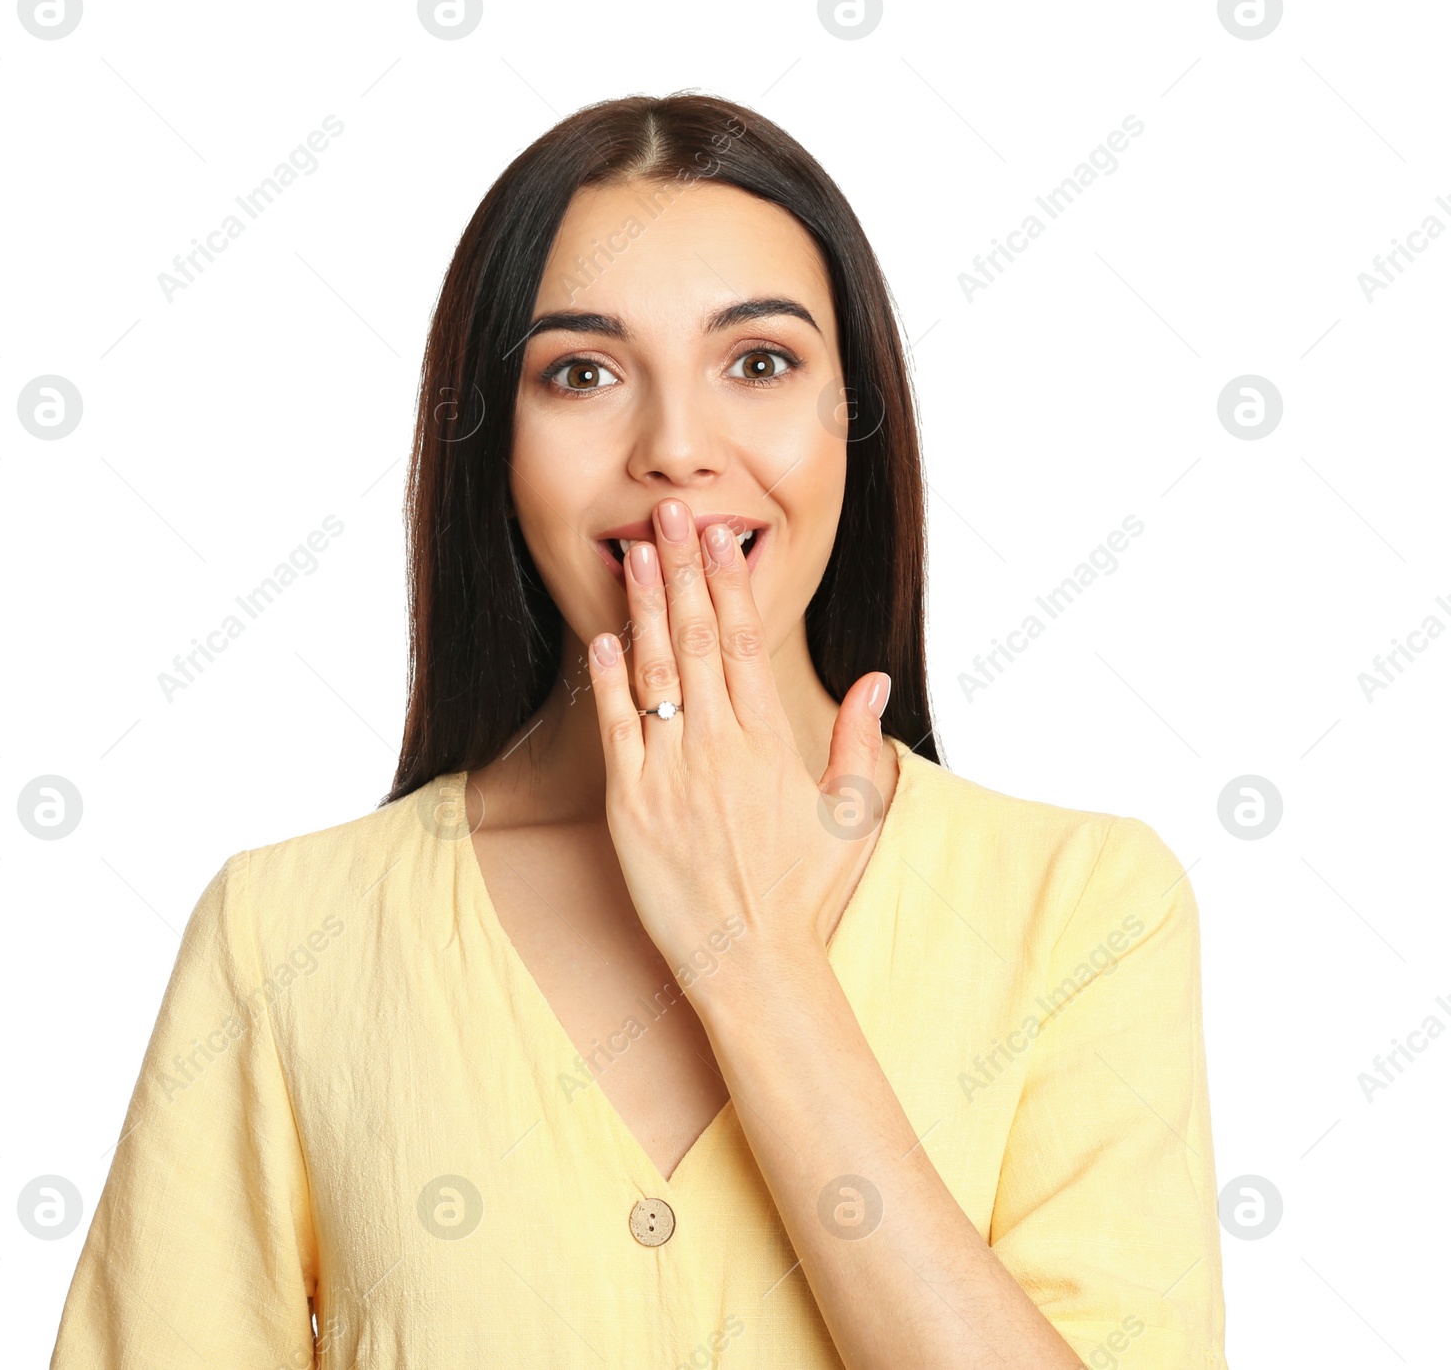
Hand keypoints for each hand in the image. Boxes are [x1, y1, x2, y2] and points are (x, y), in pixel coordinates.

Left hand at [586, 497, 891, 998]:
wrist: (750, 962)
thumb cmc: (804, 893)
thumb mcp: (851, 815)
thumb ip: (859, 742)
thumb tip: (874, 679)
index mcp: (769, 742)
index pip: (747, 642)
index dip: (729, 583)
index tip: (720, 537)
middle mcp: (718, 746)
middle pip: (697, 639)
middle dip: (682, 570)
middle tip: (671, 514)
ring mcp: (670, 773)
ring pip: (654, 672)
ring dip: (642, 608)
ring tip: (634, 552)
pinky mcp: (629, 805)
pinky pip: (616, 731)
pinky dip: (608, 682)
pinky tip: (603, 638)